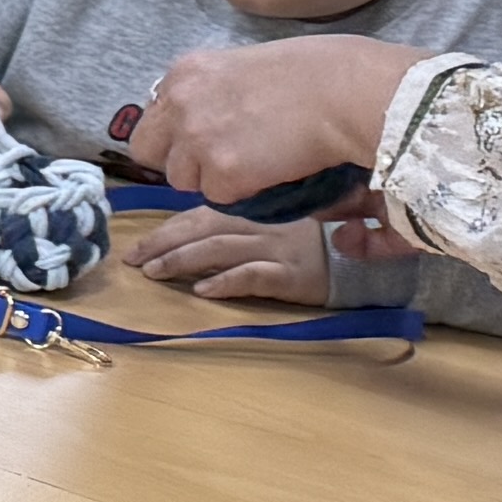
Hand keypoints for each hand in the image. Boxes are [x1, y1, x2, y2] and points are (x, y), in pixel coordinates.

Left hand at [123, 33, 415, 209]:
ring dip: (214, 180)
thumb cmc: (318, 72)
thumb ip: (214, 89)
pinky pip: (219, 198)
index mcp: (184, 71)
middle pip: (148, 152)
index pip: (152, 116)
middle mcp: (179, 103)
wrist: (347, 93)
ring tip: (256, 163)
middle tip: (218, 163)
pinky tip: (271, 170)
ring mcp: (197, 139)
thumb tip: (208, 111)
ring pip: (184, 180)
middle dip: (178, 162)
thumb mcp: (247, 64)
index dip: (176, 134)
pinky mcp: (221, 173)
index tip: (203, 140)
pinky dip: (243, 192)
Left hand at [124, 204, 361, 308]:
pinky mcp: (293, 275)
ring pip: (221, 249)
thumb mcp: (279, 223)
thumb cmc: (320, 242)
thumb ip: (242, 224)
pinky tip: (203, 290)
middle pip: (203, 228)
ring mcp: (278, 249)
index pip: (201, 213)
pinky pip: (256, 276)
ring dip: (182, 261)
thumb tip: (190, 238)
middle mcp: (262, 225)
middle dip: (163, 243)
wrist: (369, 258)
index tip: (138, 243)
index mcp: (255, 211)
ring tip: (153, 273)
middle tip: (132, 259)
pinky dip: (227, 281)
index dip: (167, 227)